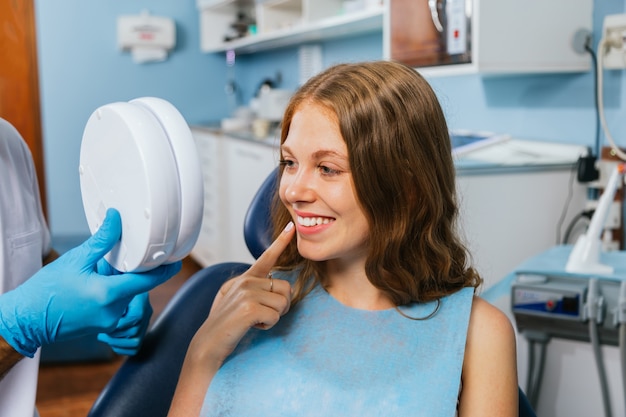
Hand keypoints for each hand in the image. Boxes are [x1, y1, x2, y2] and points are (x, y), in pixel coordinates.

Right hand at [0, 208, 180, 356]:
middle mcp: (113, 312)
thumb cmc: (46, 292)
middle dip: (129, 274)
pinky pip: (118, 308)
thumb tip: (117, 219)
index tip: (176, 260)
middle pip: (137, 288)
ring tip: (96, 280)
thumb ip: (102, 241)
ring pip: (128, 299)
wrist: (26, 321)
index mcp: (108, 295)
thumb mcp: (75, 260)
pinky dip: (113, 296)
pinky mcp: (104, 328)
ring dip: (120, 286)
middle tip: (109, 266)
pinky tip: (93, 291)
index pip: (147, 281)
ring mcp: (109, 323)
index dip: (164, 269)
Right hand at [189, 221, 295, 368]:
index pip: (266, 258)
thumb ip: (252, 290)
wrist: (207, 345)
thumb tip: (276, 288)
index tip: (291, 227)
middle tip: (263, 316)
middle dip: (281, 306)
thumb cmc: (227, 326)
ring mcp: (246, 293)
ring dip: (274, 317)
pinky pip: (276, 315)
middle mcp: (245, 281)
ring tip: (254, 321)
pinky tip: (252, 327)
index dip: (280, 242)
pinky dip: (268, 325)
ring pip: (283, 303)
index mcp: (244, 279)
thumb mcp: (236, 301)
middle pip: (285, 288)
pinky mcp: (248, 308)